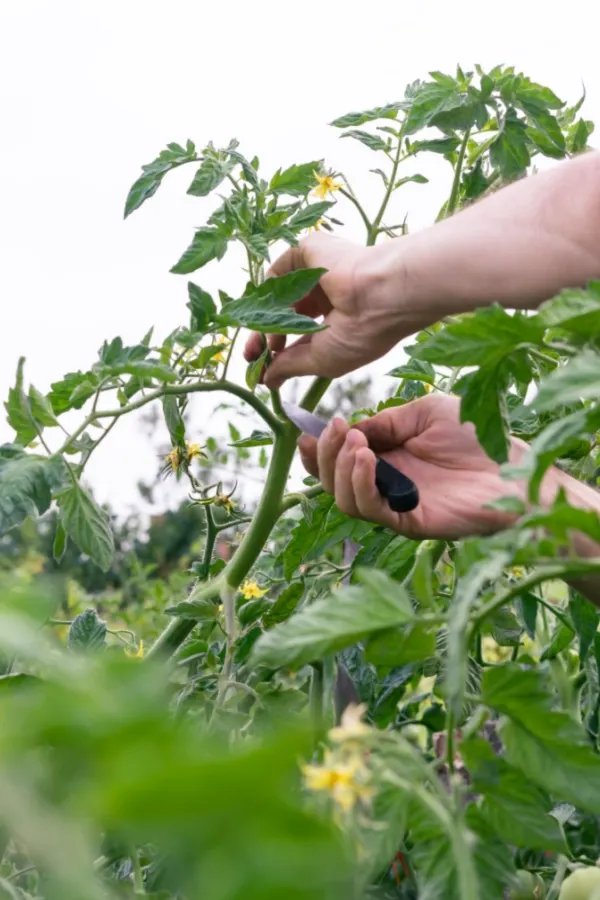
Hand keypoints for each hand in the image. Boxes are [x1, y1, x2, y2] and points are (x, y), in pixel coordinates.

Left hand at [243, 232, 430, 387]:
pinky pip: (280, 271)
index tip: (260, 369)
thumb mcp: (322, 361)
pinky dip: (270, 292)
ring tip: (269, 339)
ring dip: (267, 320)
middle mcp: (328, 295)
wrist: (380, 295)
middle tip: (252, 354)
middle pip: (284, 315)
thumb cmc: (361, 333)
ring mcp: (319, 272)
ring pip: (279, 296)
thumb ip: (290, 366)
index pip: (300, 336)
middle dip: (265, 337)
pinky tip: (272, 312)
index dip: (278, 353)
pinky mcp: (310, 251)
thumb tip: (269, 380)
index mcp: (338, 320)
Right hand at [298, 394, 557, 540]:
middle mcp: (387, 484)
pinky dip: (360, 485)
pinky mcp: (408, 522)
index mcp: (388, 457)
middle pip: (333, 480)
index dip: (320, 448)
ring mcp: (396, 505)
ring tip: (356, 444)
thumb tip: (350, 430)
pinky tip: (367, 460)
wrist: (517, 469)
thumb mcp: (425, 413)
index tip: (311, 429)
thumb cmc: (478, 437)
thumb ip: (386, 421)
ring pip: (344, 499)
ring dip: (340, 469)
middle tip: (340, 429)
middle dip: (326, 454)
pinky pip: (370, 511)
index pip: (339, 459)